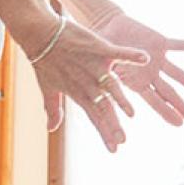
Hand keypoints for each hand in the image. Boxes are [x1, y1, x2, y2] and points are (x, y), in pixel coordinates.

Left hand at [26, 15, 150, 151]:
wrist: (39, 35)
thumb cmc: (44, 62)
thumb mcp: (48, 88)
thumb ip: (54, 109)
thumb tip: (51, 129)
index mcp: (78, 93)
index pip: (94, 117)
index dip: (104, 132)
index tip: (114, 149)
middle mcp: (88, 82)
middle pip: (103, 107)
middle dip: (112, 124)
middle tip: (122, 140)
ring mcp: (93, 66)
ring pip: (110, 86)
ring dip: (120, 99)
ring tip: (130, 113)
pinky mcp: (98, 48)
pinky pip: (118, 52)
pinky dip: (130, 55)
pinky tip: (144, 59)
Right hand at [84, 7, 183, 125]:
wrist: (106, 27)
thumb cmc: (99, 48)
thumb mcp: (100, 66)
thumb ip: (104, 79)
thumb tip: (98, 91)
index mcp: (136, 82)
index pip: (153, 100)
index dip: (165, 111)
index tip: (179, 123)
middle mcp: (149, 73)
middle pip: (168, 92)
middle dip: (180, 105)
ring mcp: (156, 59)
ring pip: (177, 73)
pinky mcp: (159, 43)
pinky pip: (178, 45)